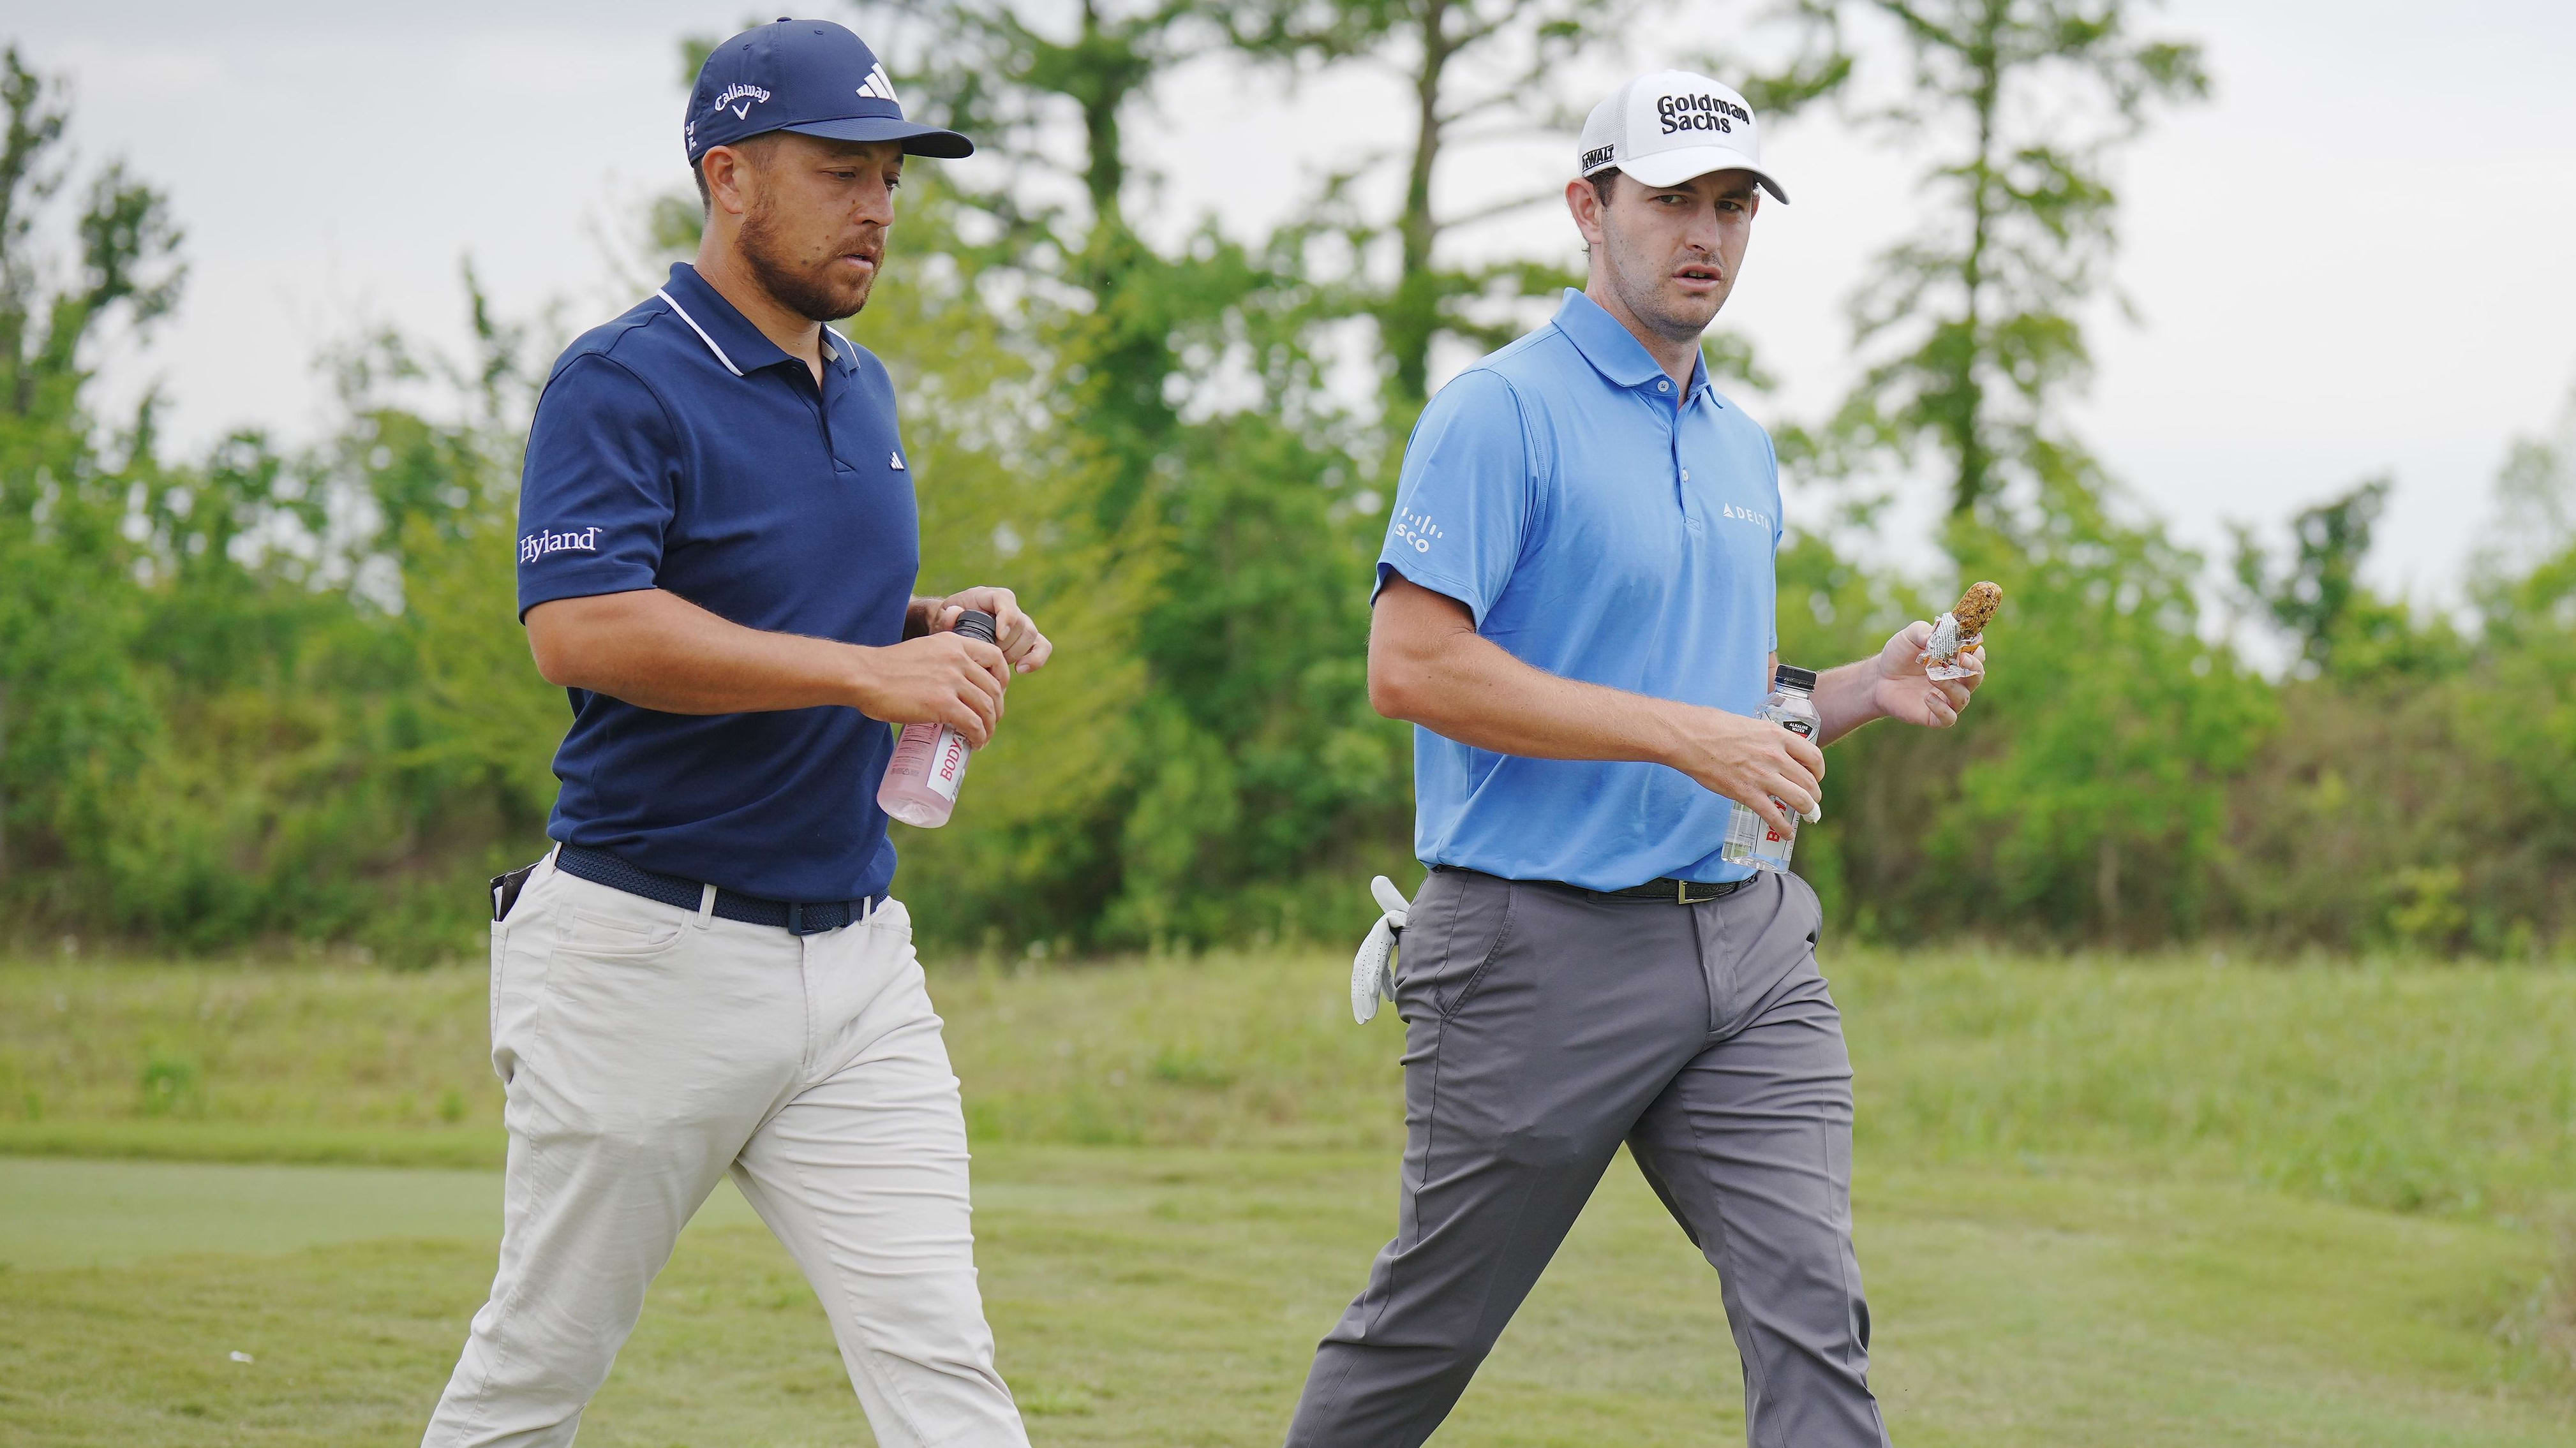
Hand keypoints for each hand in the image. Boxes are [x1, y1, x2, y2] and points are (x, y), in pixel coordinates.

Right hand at [853, 631, 1011, 746]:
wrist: (864, 676)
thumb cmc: (886, 668)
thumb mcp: (922, 650)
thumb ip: (941, 660)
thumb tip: (952, 685)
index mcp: (953, 643)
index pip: (994, 656)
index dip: (1002, 679)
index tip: (996, 694)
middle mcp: (957, 658)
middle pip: (993, 688)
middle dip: (996, 709)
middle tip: (989, 723)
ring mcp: (951, 681)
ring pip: (987, 708)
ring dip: (989, 727)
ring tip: (982, 737)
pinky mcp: (943, 703)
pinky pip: (973, 724)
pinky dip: (979, 737)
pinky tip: (975, 744)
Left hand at [915, 586, 1053, 673]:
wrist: (954, 632)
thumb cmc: (947, 625)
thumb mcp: (939, 621)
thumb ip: (944, 618)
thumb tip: (955, 612)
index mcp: (988, 596)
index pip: (1005, 600)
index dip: (1007, 617)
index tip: (999, 636)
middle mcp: (1008, 607)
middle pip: (1021, 623)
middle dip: (1006, 644)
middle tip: (988, 657)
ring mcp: (1020, 623)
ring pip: (1031, 636)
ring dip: (1015, 653)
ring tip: (996, 663)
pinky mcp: (1027, 639)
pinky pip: (1042, 646)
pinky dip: (1036, 659)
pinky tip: (1020, 670)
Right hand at [1664, 705, 1825, 835]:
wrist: (1690, 737)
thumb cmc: (1713, 726)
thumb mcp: (1750, 725)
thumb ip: (1766, 739)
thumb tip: (1772, 750)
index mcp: (1778, 736)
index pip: (1814, 756)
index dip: (1819, 770)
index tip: (1815, 776)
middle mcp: (1776, 756)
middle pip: (1810, 781)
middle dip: (1814, 795)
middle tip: (1811, 800)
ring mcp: (1763, 776)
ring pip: (1800, 800)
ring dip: (1807, 811)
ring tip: (1807, 816)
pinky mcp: (1747, 793)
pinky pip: (1774, 816)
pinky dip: (1784, 828)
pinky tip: (1787, 834)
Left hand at [1872, 620, 1984, 726]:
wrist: (1879, 677)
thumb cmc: (1899, 655)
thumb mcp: (1908, 637)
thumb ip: (1922, 631)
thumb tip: (1932, 637)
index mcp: (1956, 659)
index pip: (1978, 655)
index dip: (1974, 650)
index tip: (1963, 645)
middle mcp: (1957, 679)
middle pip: (1977, 676)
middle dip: (1973, 667)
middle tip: (1960, 659)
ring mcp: (1947, 698)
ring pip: (1963, 697)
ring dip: (1951, 686)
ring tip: (1931, 676)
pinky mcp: (1934, 715)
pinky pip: (1949, 718)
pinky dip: (1942, 709)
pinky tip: (1927, 698)